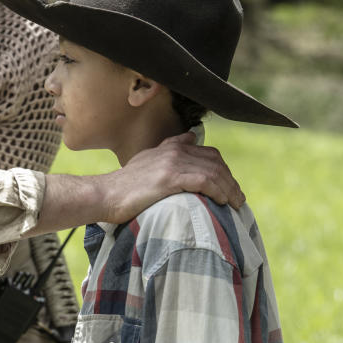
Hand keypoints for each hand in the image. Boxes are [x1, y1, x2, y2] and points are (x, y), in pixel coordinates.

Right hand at [104, 131, 243, 222]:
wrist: (105, 195)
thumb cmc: (123, 187)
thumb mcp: (146, 162)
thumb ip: (166, 152)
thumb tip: (189, 139)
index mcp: (169, 147)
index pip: (207, 152)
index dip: (222, 169)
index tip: (228, 185)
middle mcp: (173, 151)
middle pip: (215, 161)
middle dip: (230, 180)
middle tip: (237, 198)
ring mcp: (171, 163)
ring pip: (213, 172)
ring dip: (230, 189)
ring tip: (236, 203)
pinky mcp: (169, 178)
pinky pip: (205, 181)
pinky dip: (219, 191)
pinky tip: (223, 201)